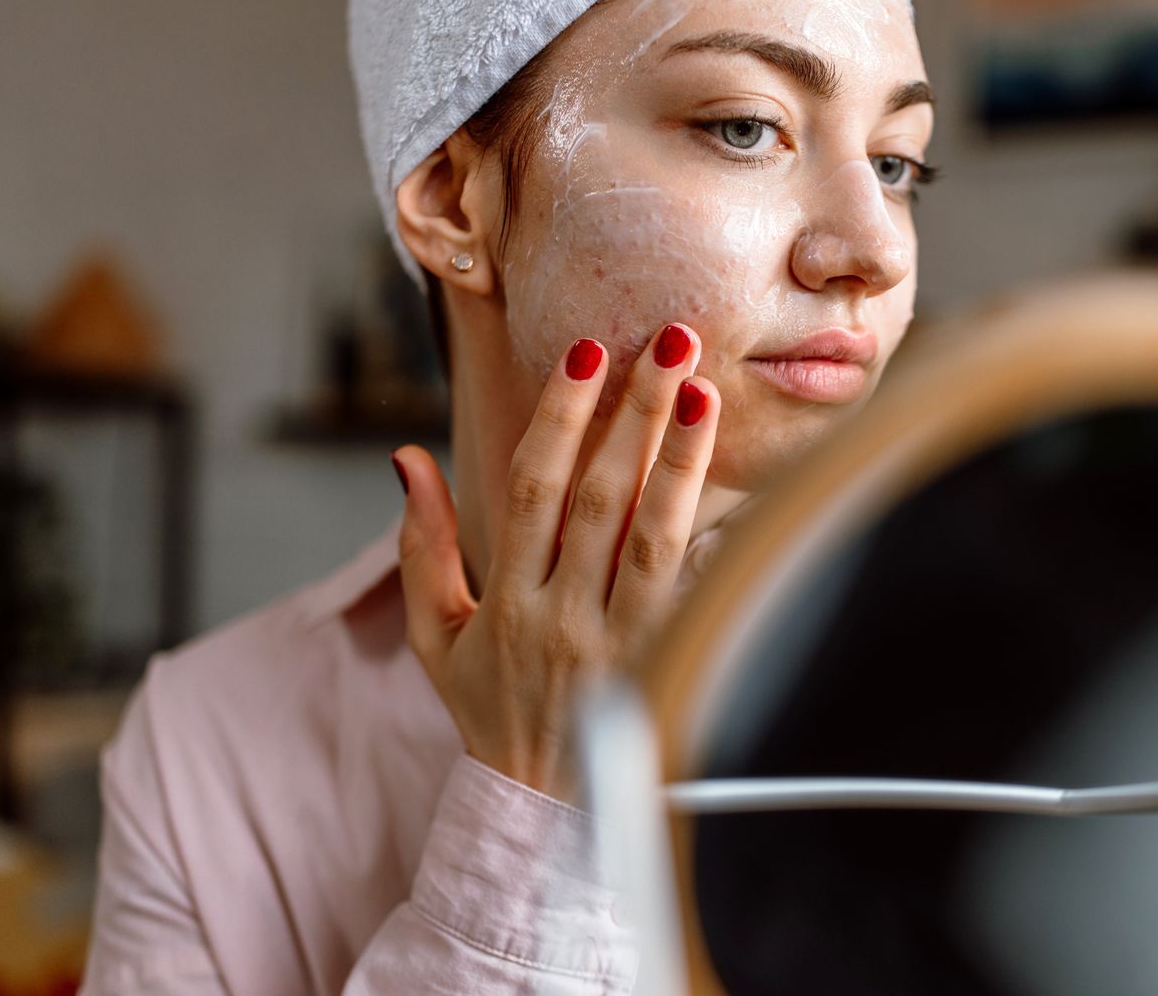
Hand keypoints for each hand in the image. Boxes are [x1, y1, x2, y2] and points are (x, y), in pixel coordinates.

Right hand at [390, 323, 718, 798]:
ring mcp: (618, 645)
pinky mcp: (666, 669)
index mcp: (504, 600)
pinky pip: (698, 597)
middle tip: (669, 341)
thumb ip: (422, 546)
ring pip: (653, 536)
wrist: (539, 816)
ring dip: (681, 458)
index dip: (558, 419)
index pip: (532, 490)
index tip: (587, 354)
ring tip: (704, 391)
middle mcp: (560, 616)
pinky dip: (723, 543)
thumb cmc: (489, 711)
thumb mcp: (437, 637)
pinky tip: (751, 494)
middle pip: (601, 498)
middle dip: (634, 413)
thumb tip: (407, 458)